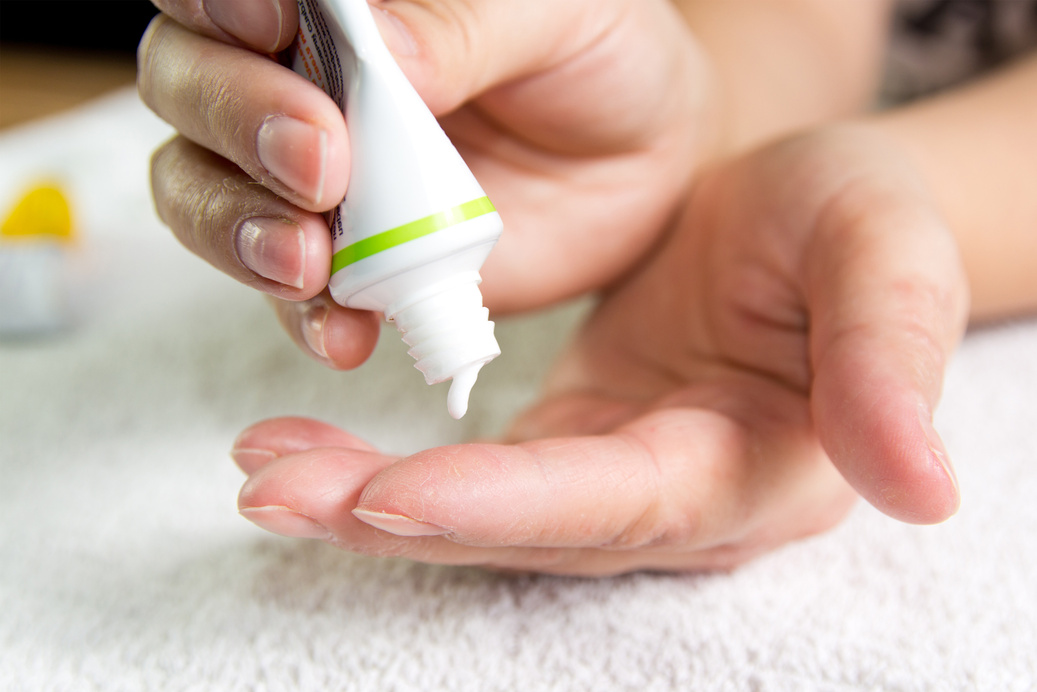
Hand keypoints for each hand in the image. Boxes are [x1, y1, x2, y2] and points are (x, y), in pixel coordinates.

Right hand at [139, 0, 714, 367]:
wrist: (648, 165)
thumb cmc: (599, 61)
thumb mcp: (552, 17)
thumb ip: (460, 24)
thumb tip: (374, 47)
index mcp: (341, 4)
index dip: (223, 7)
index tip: (273, 28)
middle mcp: (302, 85)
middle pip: (193, 89)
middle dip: (239, 125)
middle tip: (320, 161)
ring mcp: (317, 184)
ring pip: (207, 195)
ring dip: (241, 231)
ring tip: (309, 261)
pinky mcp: (352, 266)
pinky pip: (290, 297)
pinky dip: (304, 317)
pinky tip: (346, 330)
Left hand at [233, 125, 968, 574]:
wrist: (815, 219)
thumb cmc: (855, 222)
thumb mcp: (883, 254)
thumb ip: (890, 358)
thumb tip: (920, 484)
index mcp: (754, 467)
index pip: (615, 505)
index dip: (505, 506)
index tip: (390, 494)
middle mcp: (679, 499)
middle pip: (524, 530)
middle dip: (396, 518)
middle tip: (273, 487)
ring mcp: (621, 480)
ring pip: (483, 516)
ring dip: (367, 501)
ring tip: (263, 469)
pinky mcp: (579, 447)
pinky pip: (471, 477)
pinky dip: (385, 468)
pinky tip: (307, 443)